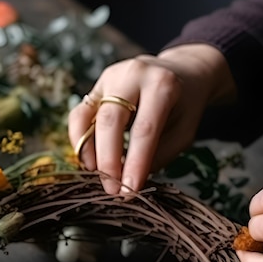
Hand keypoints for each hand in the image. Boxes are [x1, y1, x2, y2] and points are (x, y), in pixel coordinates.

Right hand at [68, 44, 234, 194]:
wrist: (180, 72)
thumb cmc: (184, 107)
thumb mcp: (184, 132)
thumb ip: (159, 155)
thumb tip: (130, 182)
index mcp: (162, 84)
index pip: (144, 129)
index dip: (135, 162)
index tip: (130, 190)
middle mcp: (132, 75)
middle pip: (110, 120)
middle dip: (108, 160)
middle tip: (113, 190)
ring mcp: (109, 78)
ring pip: (86, 116)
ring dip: (88, 151)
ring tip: (98, 176)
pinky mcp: (95, 87)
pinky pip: (79, 115)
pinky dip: (79, 140)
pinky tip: (89, 161)